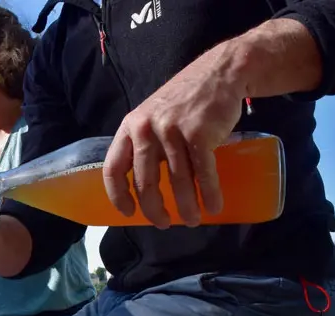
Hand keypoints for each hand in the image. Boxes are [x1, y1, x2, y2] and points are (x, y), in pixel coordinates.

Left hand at [102, 46, 242, 228]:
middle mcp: (146, 129)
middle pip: (145, 182)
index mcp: (130, 127)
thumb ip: (145, 145)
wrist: (220, 73)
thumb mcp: (153, 116)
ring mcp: (172, 131)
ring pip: (177, 181)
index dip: (118, 195)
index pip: (113, 168)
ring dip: (187, 206)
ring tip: (192, 220)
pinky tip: (213, 206)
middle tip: (164, 224)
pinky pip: (203, 172)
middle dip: (155, 210)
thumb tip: (144, 185)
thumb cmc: (185, 100)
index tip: (129, 212)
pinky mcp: (200, 133)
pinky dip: (210, 193)